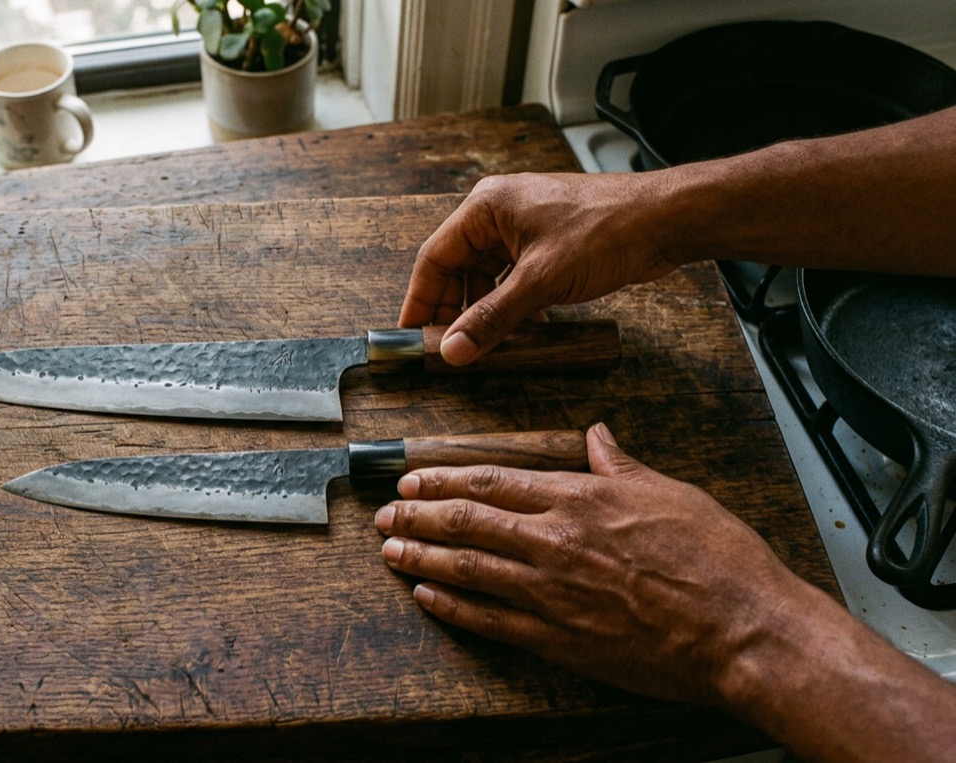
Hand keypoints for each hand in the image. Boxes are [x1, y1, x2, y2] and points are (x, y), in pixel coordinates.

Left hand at [374, 423, 811, 704]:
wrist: (744, 629)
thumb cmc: (718, 560)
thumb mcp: (671, 493)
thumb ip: (621, 465)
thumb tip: (598, 434)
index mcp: (582, 499)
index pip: (494, 481)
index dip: (445, 478)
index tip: (413, 477)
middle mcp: (556, 541)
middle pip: (468, 521)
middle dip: (418, 514)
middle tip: (385, 512)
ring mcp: (553, 593)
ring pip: (468, 567)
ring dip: (422, 556)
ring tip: (390, 549)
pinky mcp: (560, 639)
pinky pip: (490, 620)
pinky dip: (453, 606)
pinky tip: (427, 595)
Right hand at [399, 173, 678, 364]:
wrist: (666, 220)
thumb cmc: (608, 230)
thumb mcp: (541, 281)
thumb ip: (492, 318)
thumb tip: (453, 349)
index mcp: (486, 207)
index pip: (434, 257)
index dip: (420, 299)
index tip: (411, 335)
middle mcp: (499, 213)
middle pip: (458, 268)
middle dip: (452, 309)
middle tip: (446, 348)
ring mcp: (525, 229)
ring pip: (486, 276)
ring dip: (482, 311)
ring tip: (480, 346)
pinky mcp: (547, 245)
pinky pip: (512, 279)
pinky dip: (509, 305)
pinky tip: (516, 332)